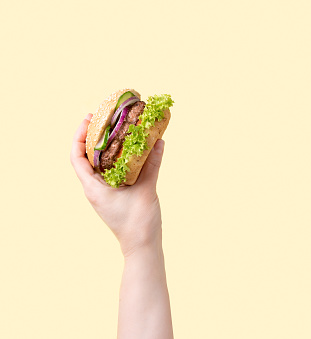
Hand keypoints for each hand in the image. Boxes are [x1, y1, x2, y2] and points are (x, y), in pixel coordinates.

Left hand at [71, 114, 165, 256]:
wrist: (142, 247)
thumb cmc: (139, 223)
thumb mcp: (146, 190)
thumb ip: (152, 165)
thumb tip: (158, 142)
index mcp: (94, 188)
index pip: (77, 157)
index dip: (79, 136)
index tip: (89, 119)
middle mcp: (95, 189)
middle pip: (87, 157)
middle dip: (94, 137)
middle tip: (104, 119)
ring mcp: (105, 193)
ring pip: (100, 164)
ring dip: (107, 147)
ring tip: (117, 130)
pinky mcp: (115, 196)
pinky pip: (113, 172)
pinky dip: (119, 160)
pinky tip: (132, 152)